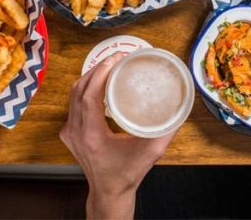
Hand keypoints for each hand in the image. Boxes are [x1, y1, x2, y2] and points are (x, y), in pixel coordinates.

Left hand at [60, 53, 176, 218]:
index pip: (89, 96)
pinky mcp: (70, 132)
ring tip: (110, 65)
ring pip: (74, 94)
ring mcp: (70, 132)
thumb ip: (166, 132)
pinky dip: (86, 88)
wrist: (109, 192)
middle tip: (117, 58)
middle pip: (79, 90)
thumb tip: (181, 108)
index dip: (100, 74)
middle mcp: (76, 132)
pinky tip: (100, 82)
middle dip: (97, 69)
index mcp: (92, 136)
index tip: (115, 60)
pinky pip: (74, 103)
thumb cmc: (127, 174)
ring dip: (90, 76)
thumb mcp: (150, 153)